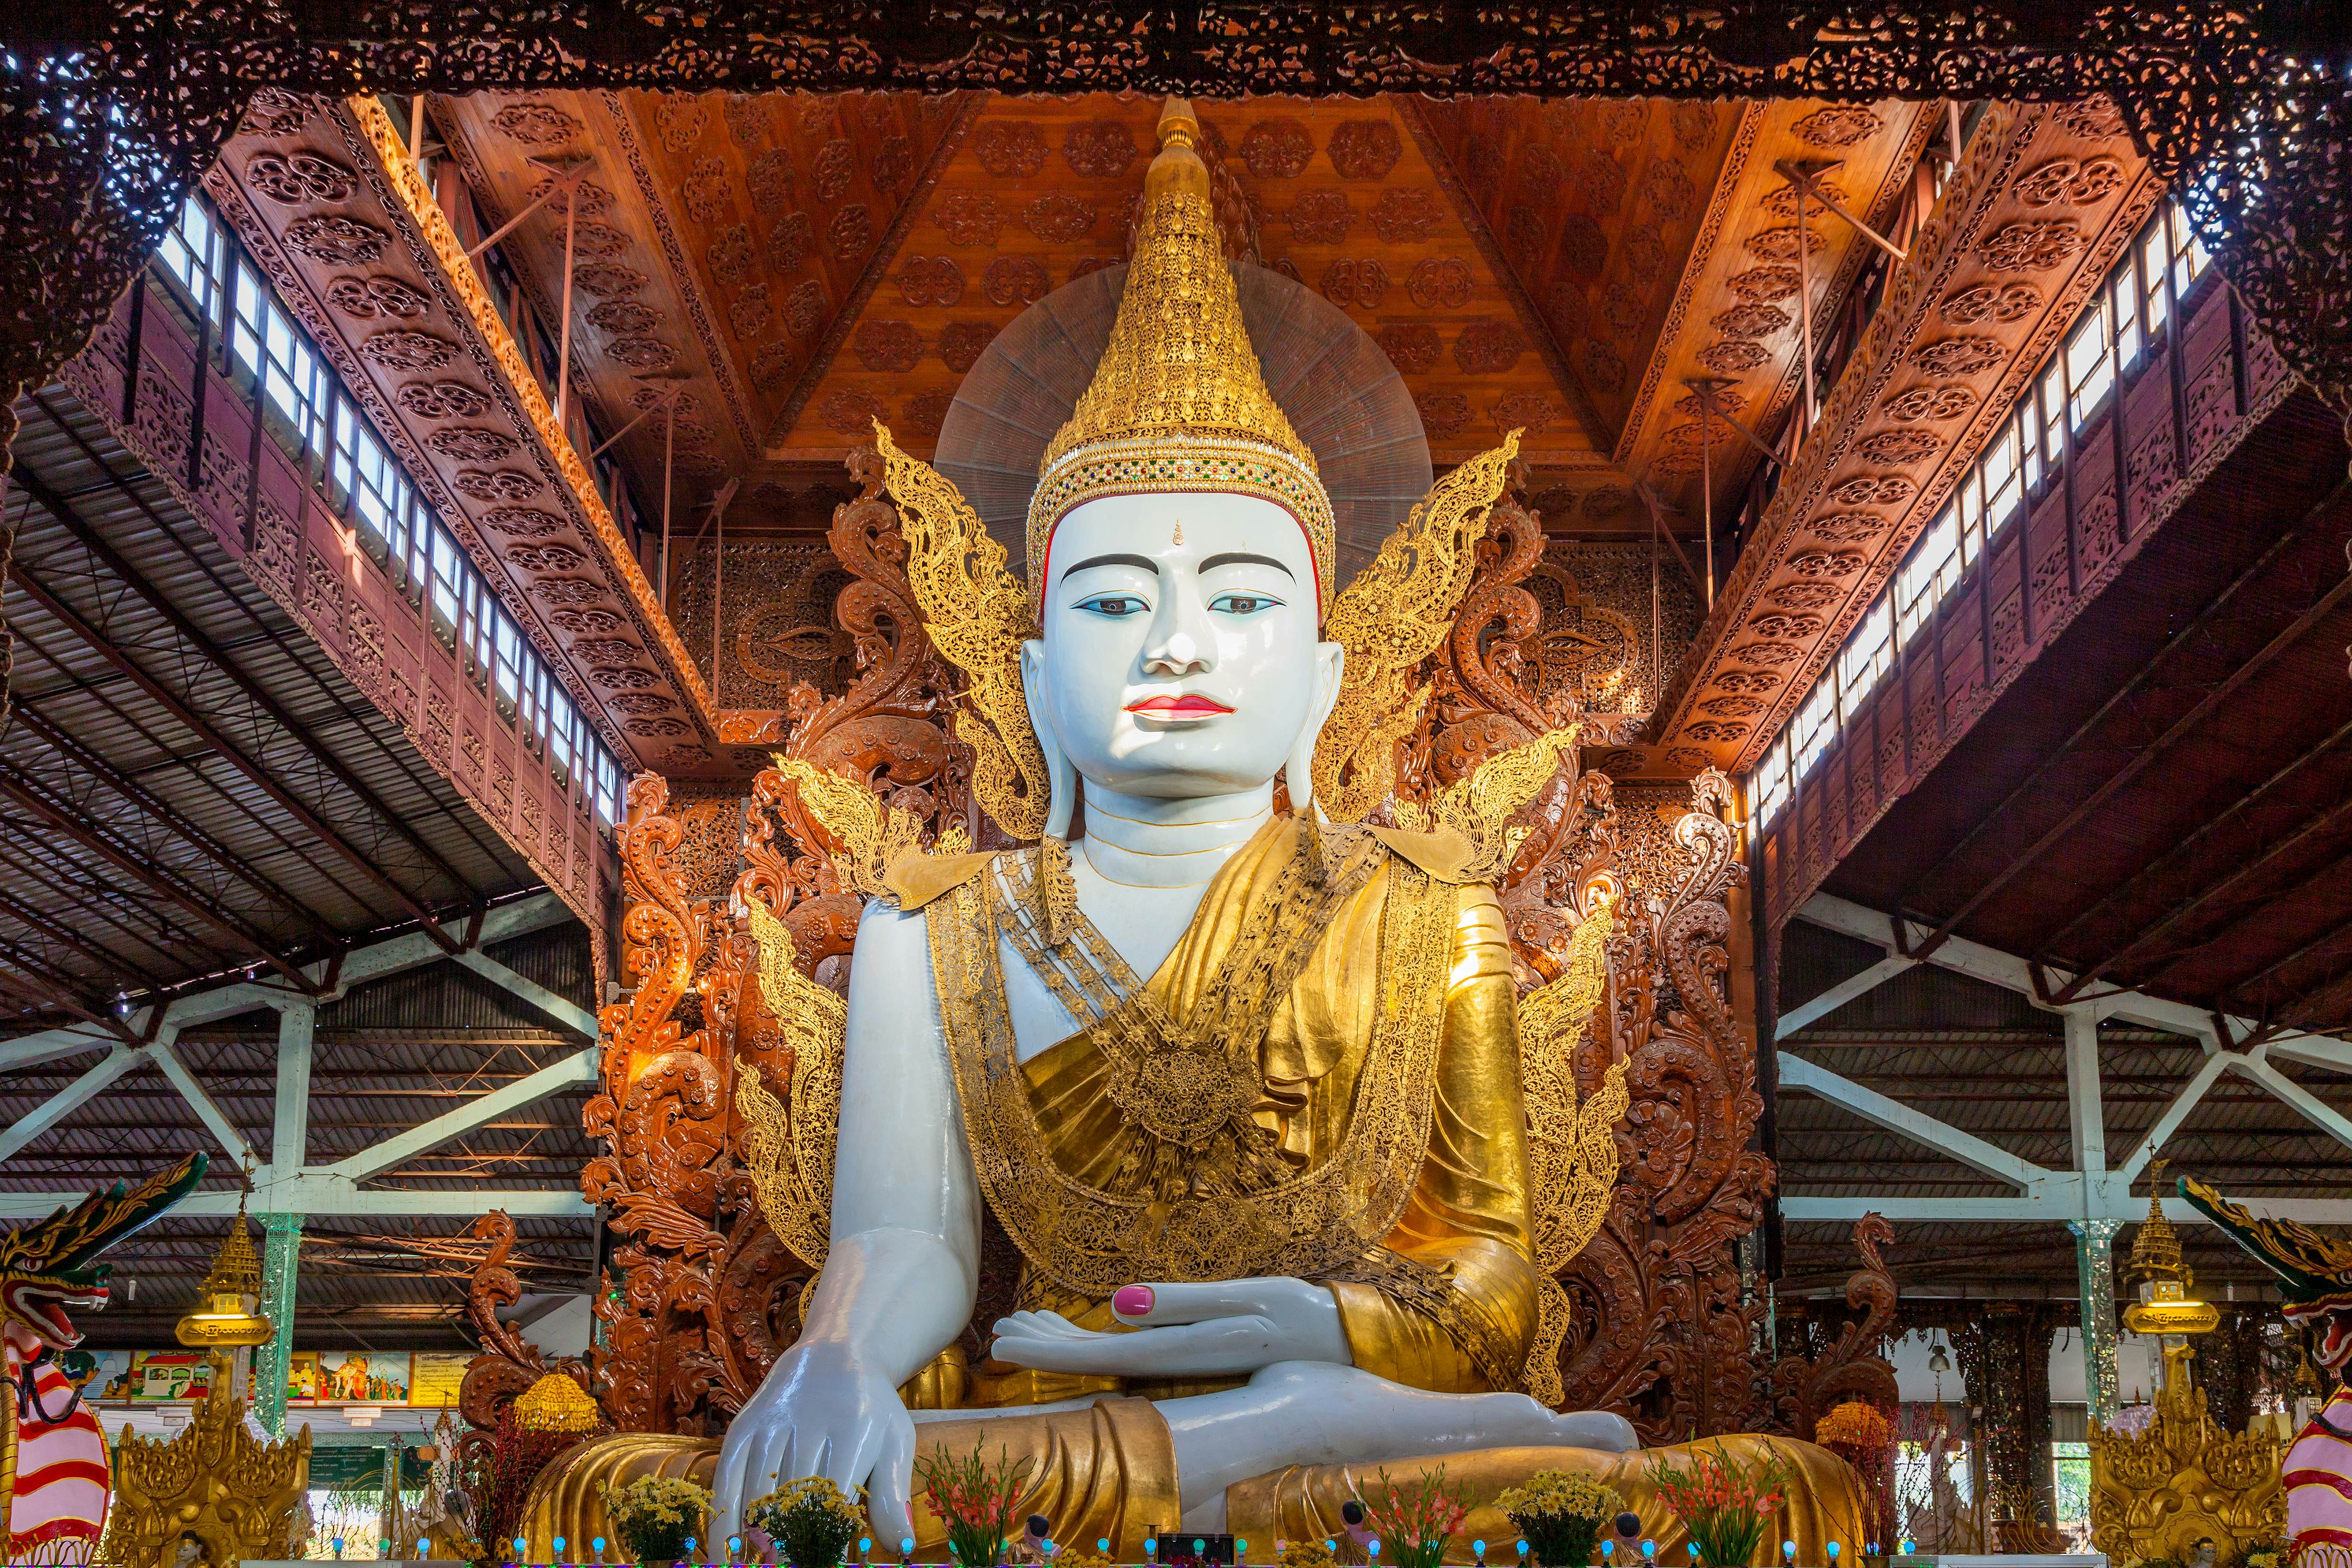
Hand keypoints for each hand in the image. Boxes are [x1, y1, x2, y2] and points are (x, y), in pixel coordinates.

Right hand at [712, 1337, 917, 1550]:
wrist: (835, 1355)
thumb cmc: (869, 1409)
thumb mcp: (894, 1443)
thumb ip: (893, 1497)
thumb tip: (902, 1549)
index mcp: (853, 1428)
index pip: (836, 1498)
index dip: (828, 1540)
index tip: (825, 1563)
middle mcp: (808, 1422)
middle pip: (794, 1500)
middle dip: (793, 1544)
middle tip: (794, 1564)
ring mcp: (771, 1423)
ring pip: (759, 1494)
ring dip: (760, 1538)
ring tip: (768, 1563)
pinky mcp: (743, 1425)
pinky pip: (727, 1480)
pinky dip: (723, 1521)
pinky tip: (724, 1554)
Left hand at [989, 1277, 1351, 1377]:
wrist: (1339, 1344)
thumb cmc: (1295, 1316)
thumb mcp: (1243, 1302)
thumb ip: (1181, 1304)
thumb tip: (1119, 1304)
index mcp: (1176, 1349)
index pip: (1093, 1355)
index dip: (1045, 1350)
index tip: (1003, 1340)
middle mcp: (1171, 1360)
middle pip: (1091, 1358)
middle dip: (1044, 1344)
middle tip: (999, 1330)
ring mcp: (1181, 1357)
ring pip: (1108, 1353)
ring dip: (1067, 1338)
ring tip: (1027, 1323)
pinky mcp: (1194, 1349)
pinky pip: (1131, 1347)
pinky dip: (1100, 1335)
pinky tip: (1091, 1323)